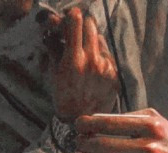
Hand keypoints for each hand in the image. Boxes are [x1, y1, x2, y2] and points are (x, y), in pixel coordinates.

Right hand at [44, 7, 118, 121]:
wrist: (82, 123)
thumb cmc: (64, 98)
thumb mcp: (54, 73)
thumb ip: (54, 47)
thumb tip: (52, 24)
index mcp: (74, 60)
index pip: (75, 21)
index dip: (71, 16)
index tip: (69, 18)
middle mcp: (93, 61)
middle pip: (90, 24)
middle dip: (82, 25)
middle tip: (77, 33)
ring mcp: (106, 68)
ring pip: (100, 39)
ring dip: (92, 40)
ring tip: (85, 53)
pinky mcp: (115, 75)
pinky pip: (108, 56)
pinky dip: (100, 56)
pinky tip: (94, 68)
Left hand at [74, 109, 167, 152]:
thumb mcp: (155, 119)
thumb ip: (129, 118)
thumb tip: (98, 121)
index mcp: (149, 126)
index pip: (108, 123)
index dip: (87, 123)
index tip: (78, 125)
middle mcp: (147, 147)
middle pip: (101, 144)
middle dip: (82, 143)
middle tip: (78, 141)